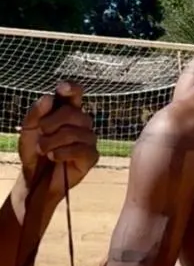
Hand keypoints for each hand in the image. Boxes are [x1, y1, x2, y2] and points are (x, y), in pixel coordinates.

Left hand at [18, 82, 97, 197]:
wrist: (37, 177)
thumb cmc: (34, 151)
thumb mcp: (29, 130)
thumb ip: (36, 113)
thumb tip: (49, 97)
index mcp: (67, 111)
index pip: (75, 94)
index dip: (71, 88)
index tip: (62, 89)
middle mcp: (81, 123)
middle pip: (74, 113)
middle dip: (52, 123)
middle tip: (40, 133)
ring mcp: (89, 139)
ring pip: (75, 133)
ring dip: (53, 141)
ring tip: (43, 150)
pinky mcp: (92, 156)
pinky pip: (81, 150)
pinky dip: (62, 153)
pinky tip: (53, 157)